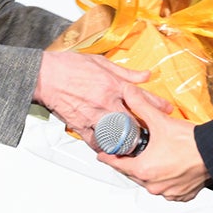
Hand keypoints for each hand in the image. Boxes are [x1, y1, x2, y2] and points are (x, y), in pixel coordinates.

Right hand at [33, 51, 169, 142]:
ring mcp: (94, 116)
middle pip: (134, 122)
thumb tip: (146, 75)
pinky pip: (97, 143)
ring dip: (128, 142)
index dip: (158, 105)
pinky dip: (105, 148)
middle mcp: (107, 103)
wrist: (45, 75)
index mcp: (114, 86)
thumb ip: (126, 72)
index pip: (143, 97)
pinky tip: (111, 150)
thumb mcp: (102, 63)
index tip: (167, 110)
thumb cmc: (69, 66)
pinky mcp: (81, 126)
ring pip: (118, 136)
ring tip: (136, 146)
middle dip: (146, 129)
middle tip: (154, 134)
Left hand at [98, 90, 209, 201]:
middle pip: (134, 174)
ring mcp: (168, 192)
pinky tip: (169, 169)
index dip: (109, 158)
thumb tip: (128, 92)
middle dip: (132, 163)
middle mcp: (154, 185)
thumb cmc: (191, 143)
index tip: (103, 155)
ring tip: (153, 158)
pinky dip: (167, 180)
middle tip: (131, 153)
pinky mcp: (182, 195)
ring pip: (151, 182)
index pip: (118, 165)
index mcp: (144, 170)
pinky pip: (168, 190)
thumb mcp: (160, 121)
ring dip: (150, 172)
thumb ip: (140, 105)